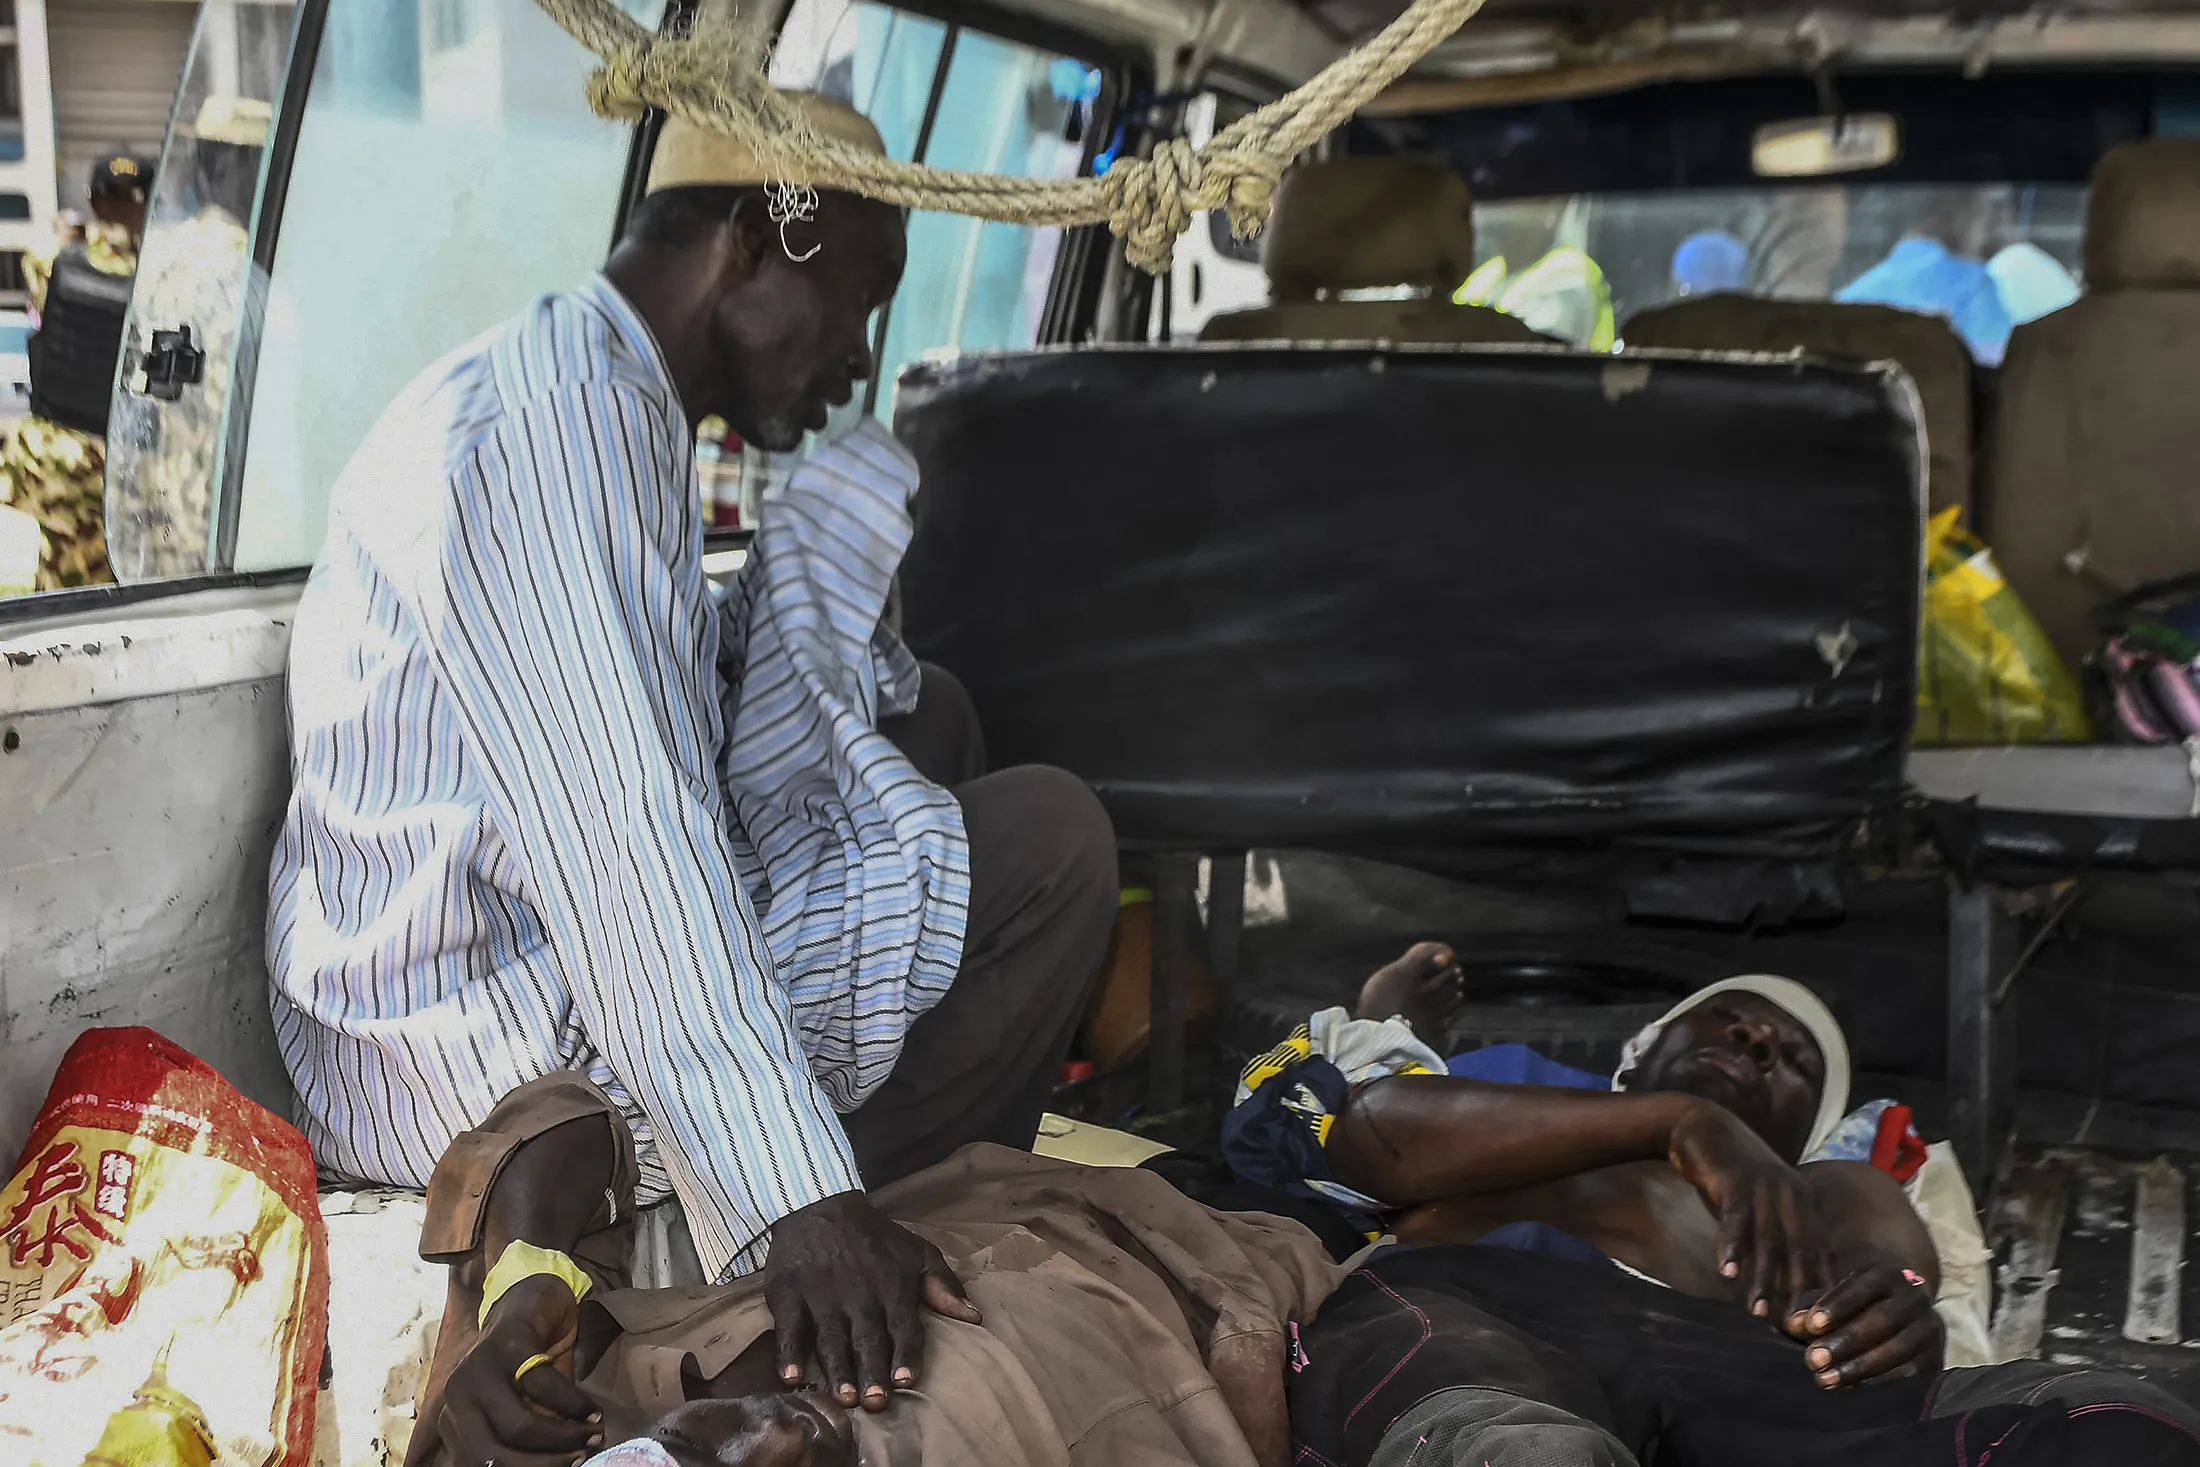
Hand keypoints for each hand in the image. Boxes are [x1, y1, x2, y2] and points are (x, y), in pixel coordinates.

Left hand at [436, 1274, 602, 1466]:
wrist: (528, 1300)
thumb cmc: (525, 1363)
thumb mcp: (523, 1404)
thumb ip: (534, 1432)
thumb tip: (572, 1462)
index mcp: (455, 1417)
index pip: (477, 1463)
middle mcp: (457, 1396)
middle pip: (490, 1453)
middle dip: (541, 1464)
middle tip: (580, 1459)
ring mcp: (478, 1369)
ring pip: (518, 1425)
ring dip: (563, 1437)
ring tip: (593, 1435)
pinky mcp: (507, 1344)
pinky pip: (544, 1387)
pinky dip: (575, 1404)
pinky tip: (593, 1410)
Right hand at [764, 1191, 981, 1410]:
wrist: (818, 1203)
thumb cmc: (874, 1237)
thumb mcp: (916, 1252)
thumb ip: (944, 1285)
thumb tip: (975, 1318)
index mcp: (892, 1288)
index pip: (903, 1327)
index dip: (905, 1354)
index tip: (907, 1381)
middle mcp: (858, 1295)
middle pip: (867, 1339)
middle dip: (872, 1371)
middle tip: (876, 1402)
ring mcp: (821, 1295)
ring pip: (831, 1338)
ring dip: (837, 1369)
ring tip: (844, 1398)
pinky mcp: (788, 1293)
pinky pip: (788, 1326)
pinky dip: (788, 1351)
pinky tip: (790, 1377)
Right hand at [1668, 1101, 1835, 1317]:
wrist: (1703, 1127)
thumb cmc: (1732, 1173)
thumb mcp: (1761, 1203)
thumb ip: (1775, 1234)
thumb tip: (1781, 1282)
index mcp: (1804, 1203)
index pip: (1820, 1253)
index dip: (1821, 1288)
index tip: (1817, 1324)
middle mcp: (1791, 1195)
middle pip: (1800, 1252)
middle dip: (1797, 1292)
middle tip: (1792, 1329)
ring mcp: (1765, 1187)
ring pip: (1769, 1242)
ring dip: (1763, 1278)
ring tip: (1756, 1311)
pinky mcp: (1735, 1180)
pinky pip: (1736, 1220)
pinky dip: (1732, 1247)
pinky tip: (1727, 1271)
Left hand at [1786, 1263, 1943, 1387]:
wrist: (1902, 1326)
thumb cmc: (1854, 1311)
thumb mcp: (1832, 1302)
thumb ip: (1809, 1308)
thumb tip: (1793, 1323)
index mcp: (1888, 1275)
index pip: (1864, 1285)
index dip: (1837, 1304)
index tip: (1810, 1325)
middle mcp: (1915, 1298)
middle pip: (1883, 1318)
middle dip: (1845, 1340)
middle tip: (1812, 1360)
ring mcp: (1930, 1329)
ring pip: (1899, 1347)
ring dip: (1859, 1365)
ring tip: (1826, 1379)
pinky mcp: (1937, 1359)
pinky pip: (1912, 1373)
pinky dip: (1881, 1382)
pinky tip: (1853, 1389)